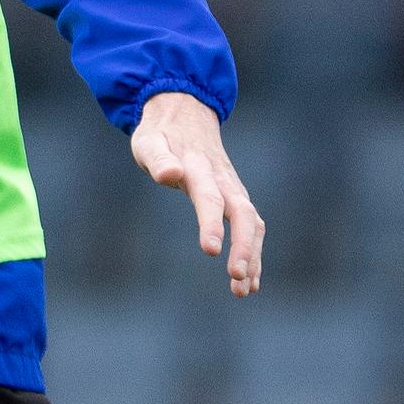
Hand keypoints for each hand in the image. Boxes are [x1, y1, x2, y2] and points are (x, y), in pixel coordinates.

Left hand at [132, 91, 264, 296]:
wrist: (185, 112)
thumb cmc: (160, 133)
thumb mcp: (149, 142)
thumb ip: (159, 159)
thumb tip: (170, 174)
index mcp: (198, 167)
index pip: (208, 197)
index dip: (211, 223)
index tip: (212, 250)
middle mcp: (223, 179)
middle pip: (242, 213)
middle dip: (243, 247)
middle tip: (237, 279)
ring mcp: (233, 187)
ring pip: (252, 222)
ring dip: (252, 256)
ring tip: (243, 291)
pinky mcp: (235, 196)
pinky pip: (251, 225)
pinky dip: (254, 252)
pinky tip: (250, 281)